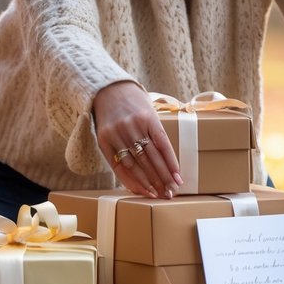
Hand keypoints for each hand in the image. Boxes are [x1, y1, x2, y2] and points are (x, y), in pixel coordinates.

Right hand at [92, 81, 182, 197]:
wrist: (108, 89)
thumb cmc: (134, 101)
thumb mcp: (149, 110)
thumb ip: (156, 132)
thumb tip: (169, 161)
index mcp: (148, 117)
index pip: (163, 145)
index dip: (171, 164)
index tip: (179, 180)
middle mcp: (133, 126)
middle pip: (151, 157)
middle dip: (162, 177)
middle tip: (170, 193)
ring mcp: (117, 134)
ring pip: (135, 164)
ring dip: (148, 182)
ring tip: (157, 194)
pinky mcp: (104, 140)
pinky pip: (119, 165)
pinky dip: (130, 179)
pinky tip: (140, 188)